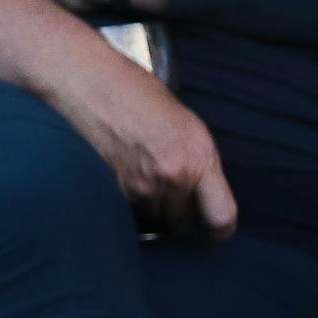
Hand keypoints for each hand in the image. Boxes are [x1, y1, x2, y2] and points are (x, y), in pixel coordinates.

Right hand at [43, 34, 238, 237]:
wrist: (95, 88)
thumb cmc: (141, 99)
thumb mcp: (187, 127)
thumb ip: (199, 165)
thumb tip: (204, 198)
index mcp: (199, 157)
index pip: (221, 216)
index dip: (219, 229)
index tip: (213, 229)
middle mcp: (174, 177)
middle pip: (181, 223)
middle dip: (176, 215)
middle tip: (166, 195)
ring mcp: (141, 187)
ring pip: (152, 224)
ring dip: (150, 213)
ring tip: (141, 184)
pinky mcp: (114, 192)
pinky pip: (128, 216)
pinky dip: (127, 208)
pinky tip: (123, 183)